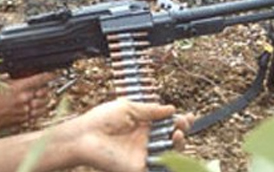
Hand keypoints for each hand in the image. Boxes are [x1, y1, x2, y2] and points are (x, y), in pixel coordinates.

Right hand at [0, 73, 55, 134]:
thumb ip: (9, 77)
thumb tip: (15, 71)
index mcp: (19, 87)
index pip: (41, 79)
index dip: (51, 74)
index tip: (57, 72)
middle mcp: (25, 99)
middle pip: (45, 91)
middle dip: (47, 88)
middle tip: (45, 86)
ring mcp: (27, 110)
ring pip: (45, 103)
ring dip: (45, 99)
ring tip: (42, 97)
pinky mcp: (26, 119)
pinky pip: (39, 114)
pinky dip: (41, 110)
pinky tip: (37, 107)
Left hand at [65, 100, 192, 171]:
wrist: (85, 137)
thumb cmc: (100, 120)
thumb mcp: (128, 108)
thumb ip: (150, 110)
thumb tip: (171, 108)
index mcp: (142, 125)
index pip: (166, 124)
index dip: (179, 121)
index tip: (188, 116)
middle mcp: (145, 140)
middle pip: (171, 138)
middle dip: (182, 130)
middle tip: (183, 123)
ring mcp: (144, 154)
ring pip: (170, 153)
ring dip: (179, 143)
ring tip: (178, 133)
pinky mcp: (140, 167)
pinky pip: (160, 168)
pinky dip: (171, 161)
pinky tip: (173, 145)